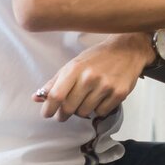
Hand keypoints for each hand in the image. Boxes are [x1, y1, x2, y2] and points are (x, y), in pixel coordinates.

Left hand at [33, 34, 152, 120]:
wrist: (128, 50)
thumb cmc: (98, 57)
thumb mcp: (74, 64)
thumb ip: (55, 82)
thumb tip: (37, 98)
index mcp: (75, 69)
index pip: (56, 95)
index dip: (48, 108)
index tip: (47, 113)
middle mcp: (90, 78)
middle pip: (69, 108)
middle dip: (63, 114)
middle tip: (64, 112)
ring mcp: (106, 86)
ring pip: (84, 113)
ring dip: (82, 110)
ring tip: (86, 100)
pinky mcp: (119, 94)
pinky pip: (101, 112)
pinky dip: (98, 109)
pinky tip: (100, 98)